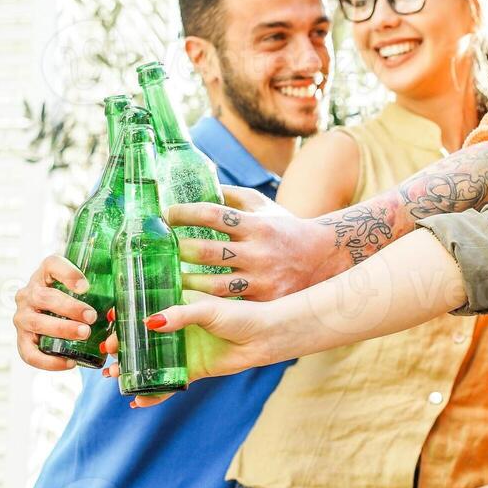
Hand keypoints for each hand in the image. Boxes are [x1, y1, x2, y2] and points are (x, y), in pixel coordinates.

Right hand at [13, 255, 99, 370]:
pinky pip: (28, 353)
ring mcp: (22, 316)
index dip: (68, 274)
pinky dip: (48, 361)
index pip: (51, 265)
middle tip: (92, 316)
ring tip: (84, 333)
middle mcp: (29, 293)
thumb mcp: (86, 289)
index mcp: (45, 275)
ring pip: (35, 322)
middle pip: (44, 297)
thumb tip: (129, 301)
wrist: (53, 316)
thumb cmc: (75, 301)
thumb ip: (102, 289)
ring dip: (61, 329)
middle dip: (69, 307)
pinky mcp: (22, 339)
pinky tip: (69, 362)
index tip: (86, 286)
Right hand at [103, 291, 282, 405]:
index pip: (141, 314)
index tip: (108, 330)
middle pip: (140, 341)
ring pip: (150, 363)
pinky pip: (168, 383)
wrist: (265, 338)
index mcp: (175, 308)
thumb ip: (180, 315)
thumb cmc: (239, 316)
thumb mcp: (208, 310)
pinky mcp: (192, 371)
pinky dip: (154, 392)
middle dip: (121, 350)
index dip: (123, 323)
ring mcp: (182, 351)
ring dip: (131, 371)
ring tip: (114, 377)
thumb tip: (150, 323)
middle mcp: (175, 330)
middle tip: (108, 357)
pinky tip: (139, 400)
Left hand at [167, 185, 337, 299]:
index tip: (167, 214)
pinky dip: (208, 303)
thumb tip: (199, 183)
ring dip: (186, 282)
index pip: (212, 214)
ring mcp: (262, 278)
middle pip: (206, 251)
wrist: (325, 257)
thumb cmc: (285, 229)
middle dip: (179, 249)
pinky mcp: (265, 300)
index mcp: (255, 225)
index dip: (184, 213)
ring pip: (213, 285)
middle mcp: (258, 251)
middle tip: (162, 249)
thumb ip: (232, 196)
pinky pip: (229, 304)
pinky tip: (191, 300)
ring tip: (171, 278)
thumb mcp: (264, 207)